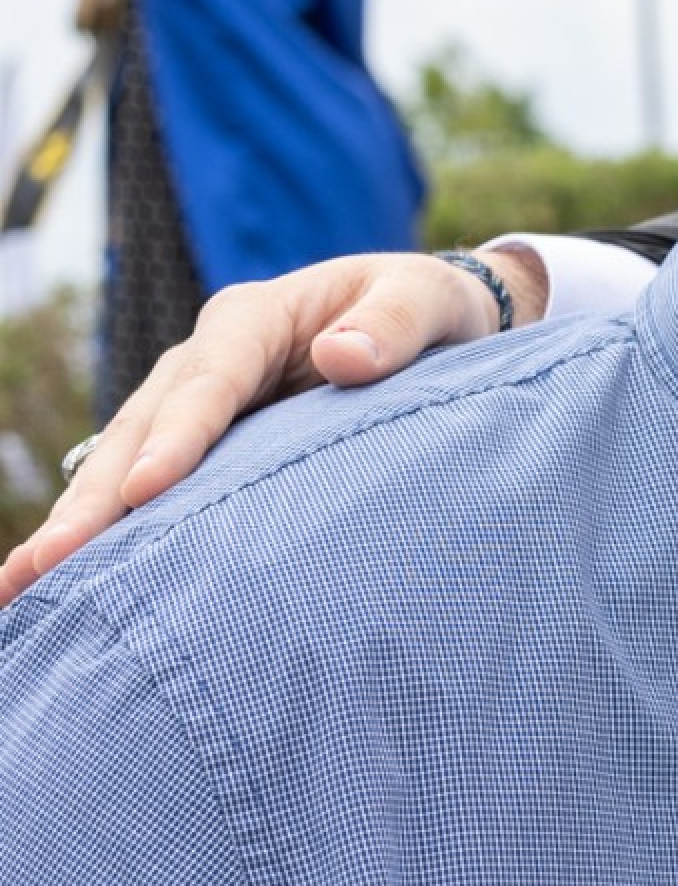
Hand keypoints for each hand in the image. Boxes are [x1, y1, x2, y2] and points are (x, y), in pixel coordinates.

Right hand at [0, 248, 538, 604]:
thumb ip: (395, 325)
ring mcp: (194, 405)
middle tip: (46, 563)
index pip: (206, 383)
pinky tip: (70, 584)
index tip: (142, 490)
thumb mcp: (427, 300)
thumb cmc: (428, 308)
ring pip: (124, 463)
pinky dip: (111, 533)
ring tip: (25, 585)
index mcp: (252, 320)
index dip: (175, 438)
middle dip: (93, 499)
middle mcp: (206, 362)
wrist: (428, 320)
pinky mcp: (202, 446)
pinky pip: (146, 487)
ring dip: (78, 524)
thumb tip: (340, 356)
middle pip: (140, 430)